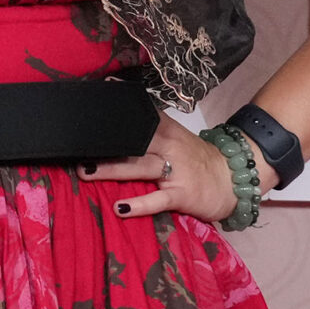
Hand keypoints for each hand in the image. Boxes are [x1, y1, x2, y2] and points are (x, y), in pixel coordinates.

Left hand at [79, 119, 267, 222]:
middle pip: (132, 142)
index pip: (138, 115)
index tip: (93, 101)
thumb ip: (149, 127)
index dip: (116, 109)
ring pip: (139, 167)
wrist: (233, 179)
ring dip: (111, 169)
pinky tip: (120, 207)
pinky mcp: (182, 194)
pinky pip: (158, 199)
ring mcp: (175, 170)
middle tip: (76, 147)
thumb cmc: (196, 159)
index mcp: (165, 129)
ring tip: (85, 172)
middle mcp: (168, 145)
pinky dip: (139, 204)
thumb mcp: (175, 136)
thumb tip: (116, 117)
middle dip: (104, 145)